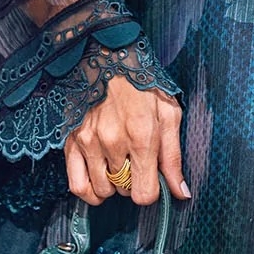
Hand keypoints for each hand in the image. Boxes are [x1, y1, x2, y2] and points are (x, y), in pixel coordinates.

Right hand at [64, 77, 189, 206]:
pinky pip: (76, 184)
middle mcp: (113, 143)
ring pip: (101, 190)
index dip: (151, 192)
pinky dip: (89, 191)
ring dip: (112, 186)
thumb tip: (181, 192)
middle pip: (123, 191)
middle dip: (132, 183)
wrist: (108, 60)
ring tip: (118, 168)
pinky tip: (98, 182)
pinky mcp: (72, 142)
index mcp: (141, 137)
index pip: (144, 194)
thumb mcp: (169, 115)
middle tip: (135, 164)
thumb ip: (173, 157)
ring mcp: (89, 143)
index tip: (152, 180)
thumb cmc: (143, 86)